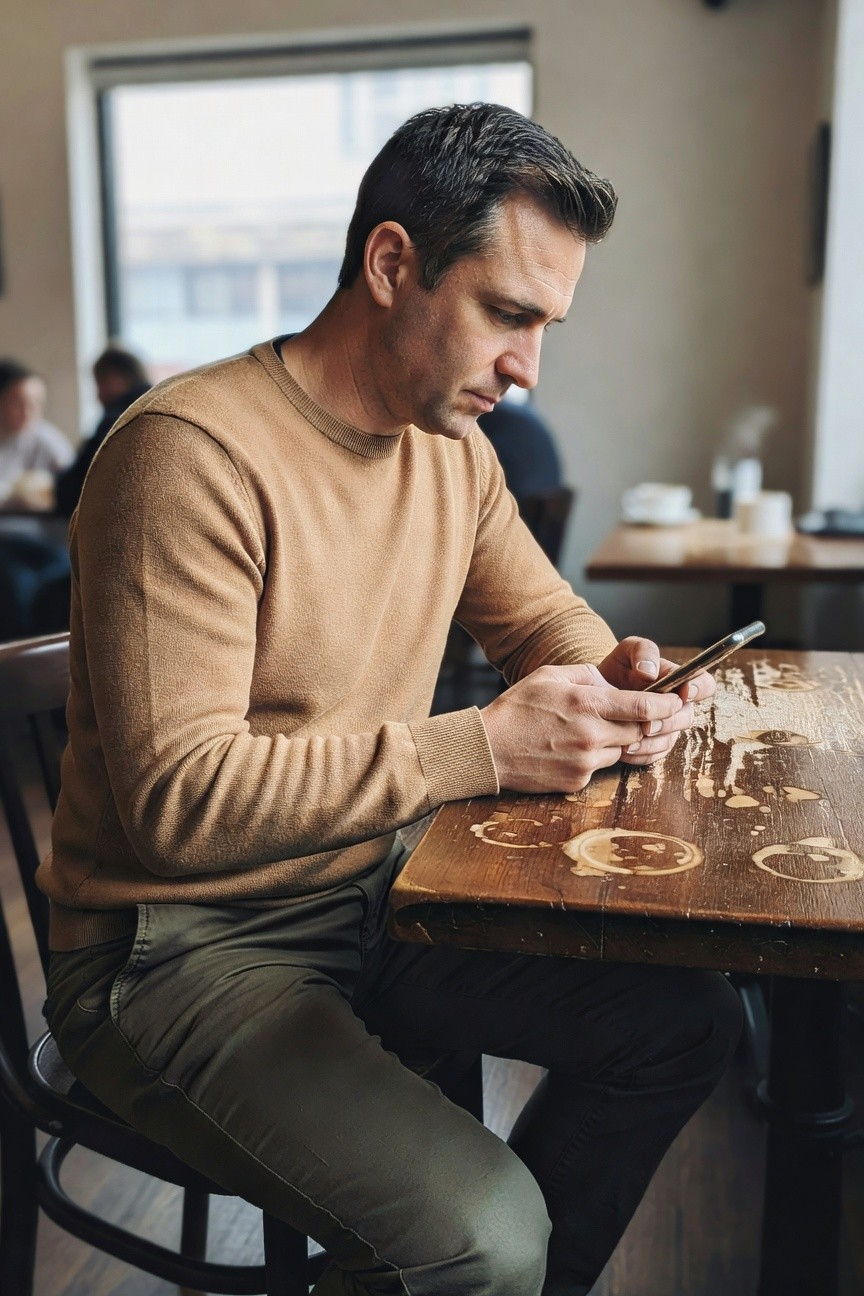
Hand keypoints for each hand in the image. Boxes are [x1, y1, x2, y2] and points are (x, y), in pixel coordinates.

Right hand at [480, 662, 685, 792]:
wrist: (487, 751)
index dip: (668, 704)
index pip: (645, 707)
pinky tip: (572, 745)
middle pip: (640, 731)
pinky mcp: (578, 780)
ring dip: (616, 739)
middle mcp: (591, 735)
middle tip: (644, 714)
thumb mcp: (549, 676)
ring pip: (621, 750)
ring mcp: (585, 761)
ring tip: (589, 728)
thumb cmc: (515, 709)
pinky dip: (596, 754)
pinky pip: (600, 765)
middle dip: (644, 722)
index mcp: (587, 704)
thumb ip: (587, 674)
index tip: (677, 701)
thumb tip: (613, 681)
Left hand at [597, 636, 714, 764]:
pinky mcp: (653, 744)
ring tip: (630, 740)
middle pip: (686, 717)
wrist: (597, 691)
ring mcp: (667, 726)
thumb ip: (643, 651)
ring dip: (652, 742)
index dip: (699, 689)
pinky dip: (641, 754)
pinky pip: (655, 755)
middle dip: (668, 722)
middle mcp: (677, 705)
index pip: (704, 684)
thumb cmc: (618, 668)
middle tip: (647, 725)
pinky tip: (625, 749)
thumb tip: (650, 672)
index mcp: (678, 680)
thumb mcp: (628, 650)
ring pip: (671, 739)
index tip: (685, 692)